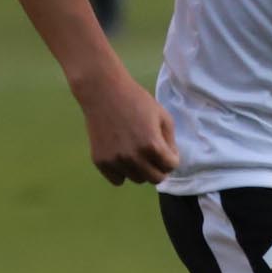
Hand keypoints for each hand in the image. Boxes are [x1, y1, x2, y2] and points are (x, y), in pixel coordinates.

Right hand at [77, 67, 177, 185]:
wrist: (103, 92)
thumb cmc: (136, 100)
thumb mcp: (162, 116)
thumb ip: (170, 141)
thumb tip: (170, 161)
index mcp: (152, 145)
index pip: (171, 166)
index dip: (171, 158)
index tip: (166, 150)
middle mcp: (134, 157)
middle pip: (156, 179)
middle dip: (159, 168)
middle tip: (154, 156)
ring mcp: (116, 161)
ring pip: (137, 180)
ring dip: (141, 170)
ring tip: (136, 153)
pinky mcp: (100, 162)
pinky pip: (118, 180)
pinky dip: (122, 172)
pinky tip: (122, 157)